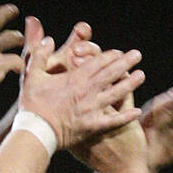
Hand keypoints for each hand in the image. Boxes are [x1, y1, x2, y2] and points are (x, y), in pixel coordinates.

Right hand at [19, 16, 143, 151]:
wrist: (35, 133)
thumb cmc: (31, 105)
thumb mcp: (31, 76)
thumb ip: (40, 54)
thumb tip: (49, 39)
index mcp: (75, 78)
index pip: (98, 62)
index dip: (110, 56)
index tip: (119, 52)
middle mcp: (88, 92)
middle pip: (111, 73)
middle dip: (126, 62)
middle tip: (137, 55)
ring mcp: (92, 110)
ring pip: (117, 94)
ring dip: (130, 84)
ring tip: (141, 75)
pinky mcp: (93, 127)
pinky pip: (114, 121)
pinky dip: (126, 117)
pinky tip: (137, 112)